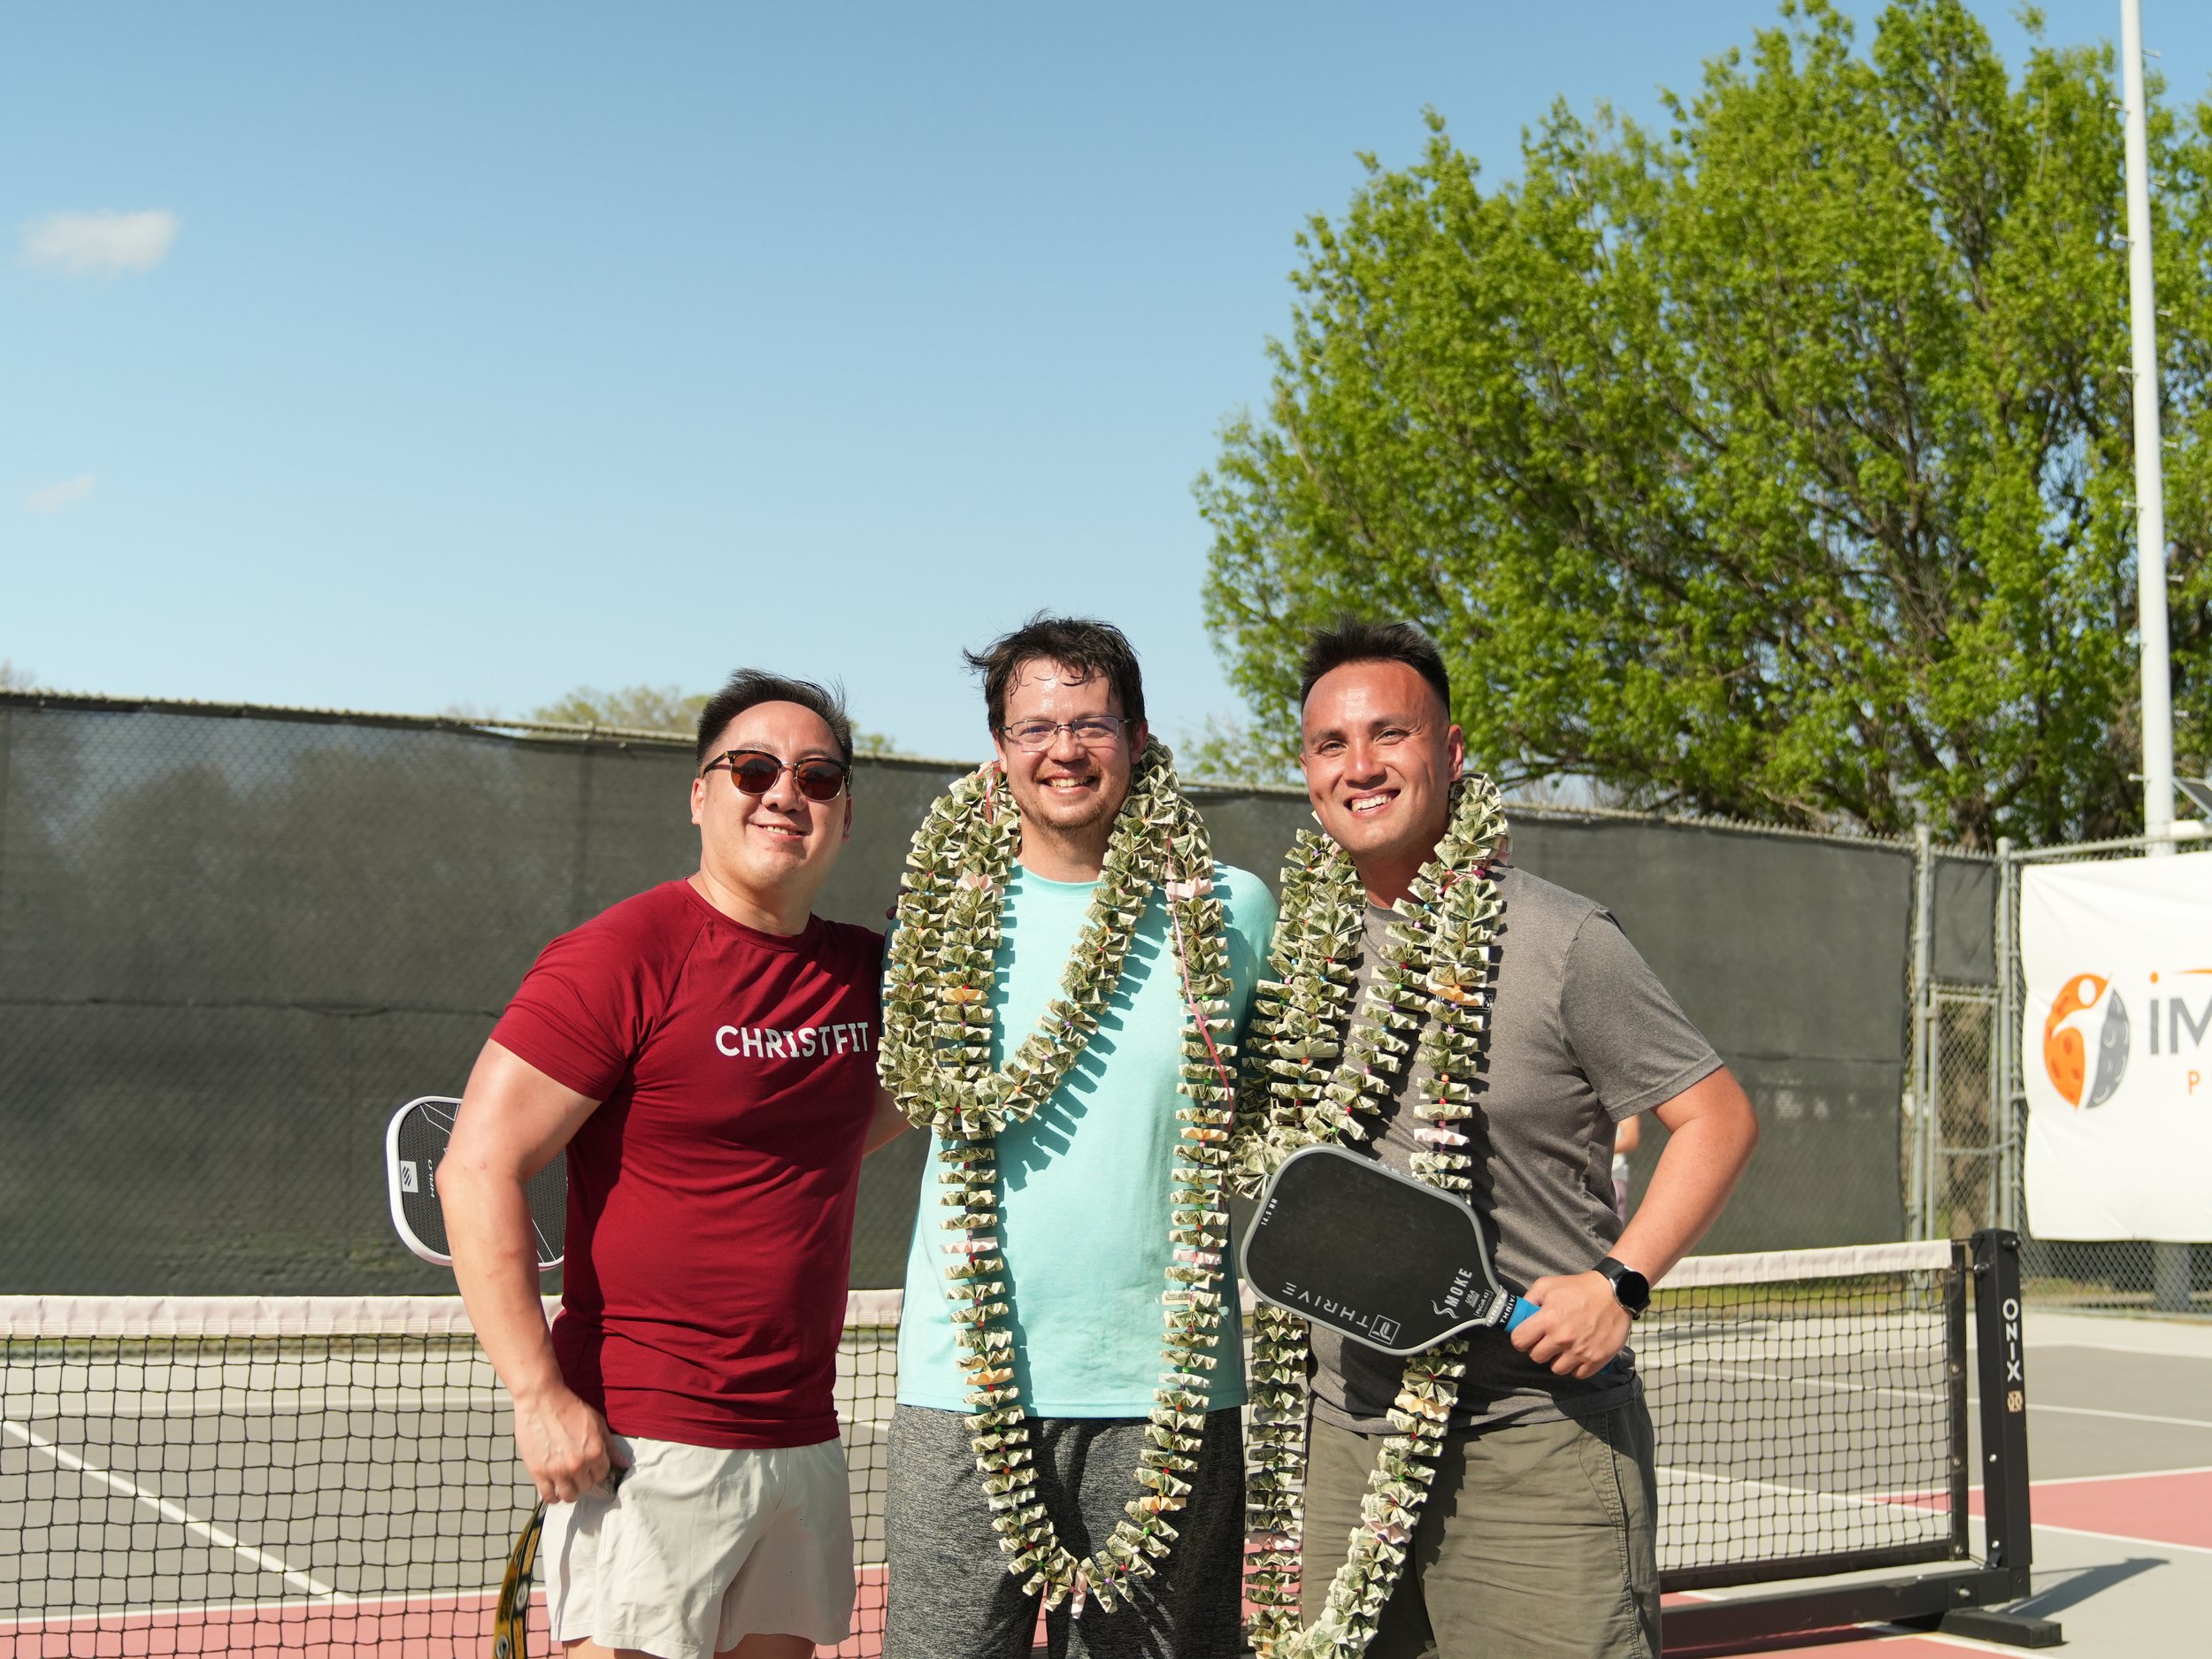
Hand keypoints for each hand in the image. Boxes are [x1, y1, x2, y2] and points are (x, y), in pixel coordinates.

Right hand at [511, 1382, 623, 1502]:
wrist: (542, 1400)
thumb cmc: (571, 1408)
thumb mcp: (597, 1423)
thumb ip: (611, 1447)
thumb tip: (625, 1464)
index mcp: (595, 1452)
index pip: (602, 1475)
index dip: (596, 1471)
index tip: (589, 1467)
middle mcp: (578, 1464)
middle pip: (586, 1486)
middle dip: (583, 1480)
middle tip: (576, 1472)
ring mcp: (558, 1470)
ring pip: (569, 1496)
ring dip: (569, 1491)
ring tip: (566, 1483)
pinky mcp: (539, 1472)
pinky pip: (548, 1496)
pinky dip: (552, 1497)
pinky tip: (553, 1489)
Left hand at [1511, 1270, 1630, 1378]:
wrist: (1615, 1293)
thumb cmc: (1579, 1288)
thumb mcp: (1547, 1285)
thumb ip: (1529, 1300)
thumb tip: (1519, 1314)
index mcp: (1547, 1319)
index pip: (1519, 1341)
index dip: (1520, 1339)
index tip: (1528, 1336)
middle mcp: (1562, 1338)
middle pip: (1536, 1357)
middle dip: (1539, 1349)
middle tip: (1548, 1340)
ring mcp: (1580, 1351)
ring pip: (1556, 1369)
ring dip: (1558, 1360)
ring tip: (1565, 1347)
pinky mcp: (1596, 1360)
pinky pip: (1577, 1374)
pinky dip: (1576, 1367)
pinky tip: (1579, 1353)